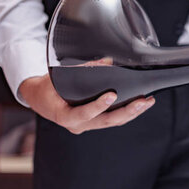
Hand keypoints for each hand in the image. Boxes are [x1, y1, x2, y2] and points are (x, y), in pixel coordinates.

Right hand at [19, 74, 154, 134]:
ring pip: (113, 123)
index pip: (83, 113)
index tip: (112, 95)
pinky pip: (113, 121)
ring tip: (148, 102)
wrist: (40, 99)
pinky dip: (127, 113)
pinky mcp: (95, 124)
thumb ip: (81, 70)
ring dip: (132, 113)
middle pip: (105, 121)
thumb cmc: (47, 87)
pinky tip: (140, 105)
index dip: (98, 106)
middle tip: (143, 101)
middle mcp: (77, 125)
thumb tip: (108, 61)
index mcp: (64, 116)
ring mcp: (87, 126)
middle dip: (127, 111)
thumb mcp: (57, 76)